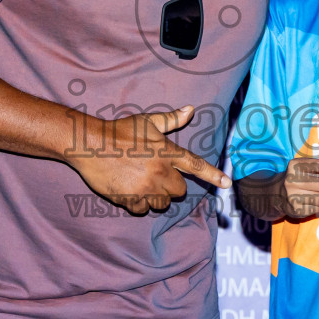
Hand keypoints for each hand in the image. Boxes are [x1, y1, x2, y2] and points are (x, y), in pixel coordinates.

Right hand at [68, 105, 229, 215]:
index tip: (227, 183)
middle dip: (169, 185)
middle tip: (153, 174)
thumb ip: (170, 119)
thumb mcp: (147, 121)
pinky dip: (137, 204)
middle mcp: (160, 171)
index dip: (213, 175)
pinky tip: (128, 190)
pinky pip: (142, 209)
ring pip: (162, 203)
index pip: (196, 165)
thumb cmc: (119, 131)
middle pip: (179, 190)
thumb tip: (190, 109)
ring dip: (155, 197)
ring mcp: (146, 187)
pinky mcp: (130, 199)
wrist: (91, 144)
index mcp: (166, 152)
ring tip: (139, 181)